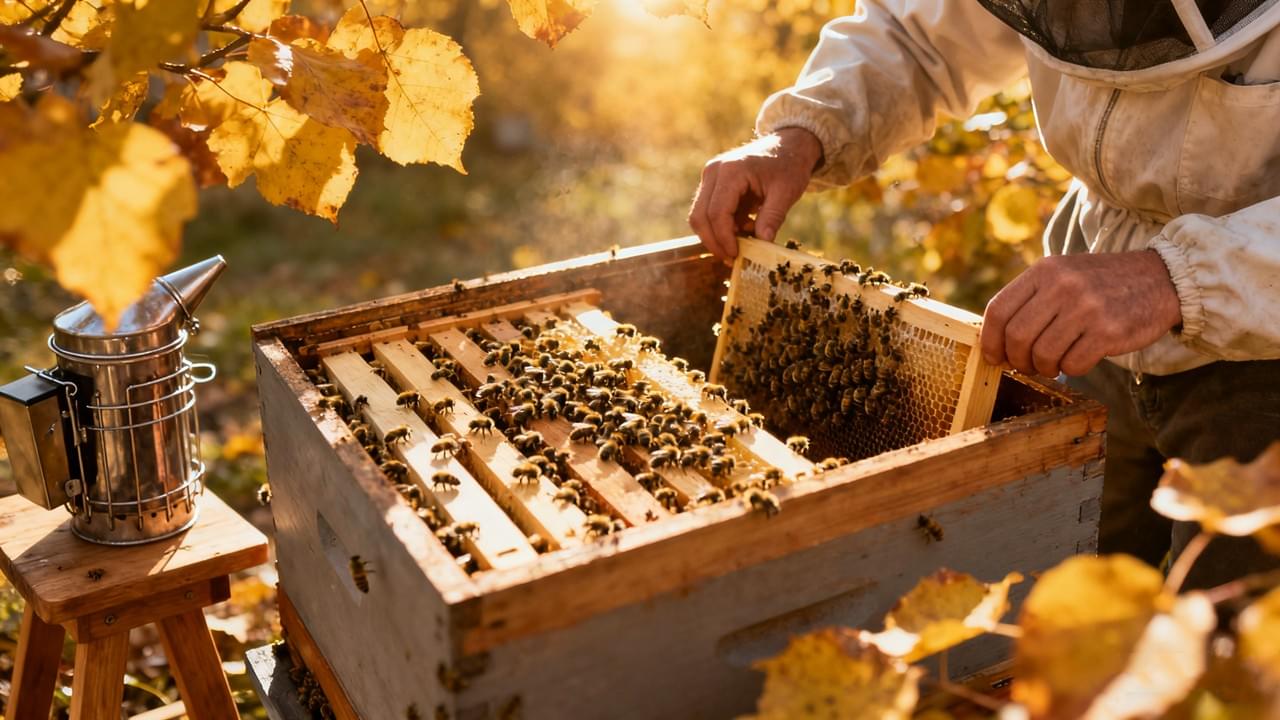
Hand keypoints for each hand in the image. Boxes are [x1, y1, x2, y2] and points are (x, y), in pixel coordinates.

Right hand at [688, 127, 822, 259]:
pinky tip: (743, 229)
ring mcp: (710, 177)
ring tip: (741, 243)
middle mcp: (713, 172)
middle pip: (700, 216)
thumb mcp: (786, 192)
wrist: (787, 145)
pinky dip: (721, 226)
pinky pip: (707, 211)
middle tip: (732, 258)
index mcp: (730, 171)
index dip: (724, 238)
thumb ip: (772, 217)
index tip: (736, 255)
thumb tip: (763, 245)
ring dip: (716, 235)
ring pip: (699, 215)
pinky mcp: (712, 184)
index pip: (717, 212)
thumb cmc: (789, 165)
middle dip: (714, 241)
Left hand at [980, 251, 1182, 376]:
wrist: (1160, 279)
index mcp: (1045, 271)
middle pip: (1017, 336)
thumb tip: (994, 340)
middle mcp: (1063, 285)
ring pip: (1042, 355)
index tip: (993, 356)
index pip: (998, 310)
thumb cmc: (1101, 285)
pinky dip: (1070, 369)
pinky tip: (1078, 359)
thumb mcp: (1062, 275)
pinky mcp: (1109, 330)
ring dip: (1043, 368)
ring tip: (1053, 364)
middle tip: (1025, 365)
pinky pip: (1073, 364)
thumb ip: (1031, 299)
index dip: (990, 340)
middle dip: (1016, 359)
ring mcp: (1086, 307)